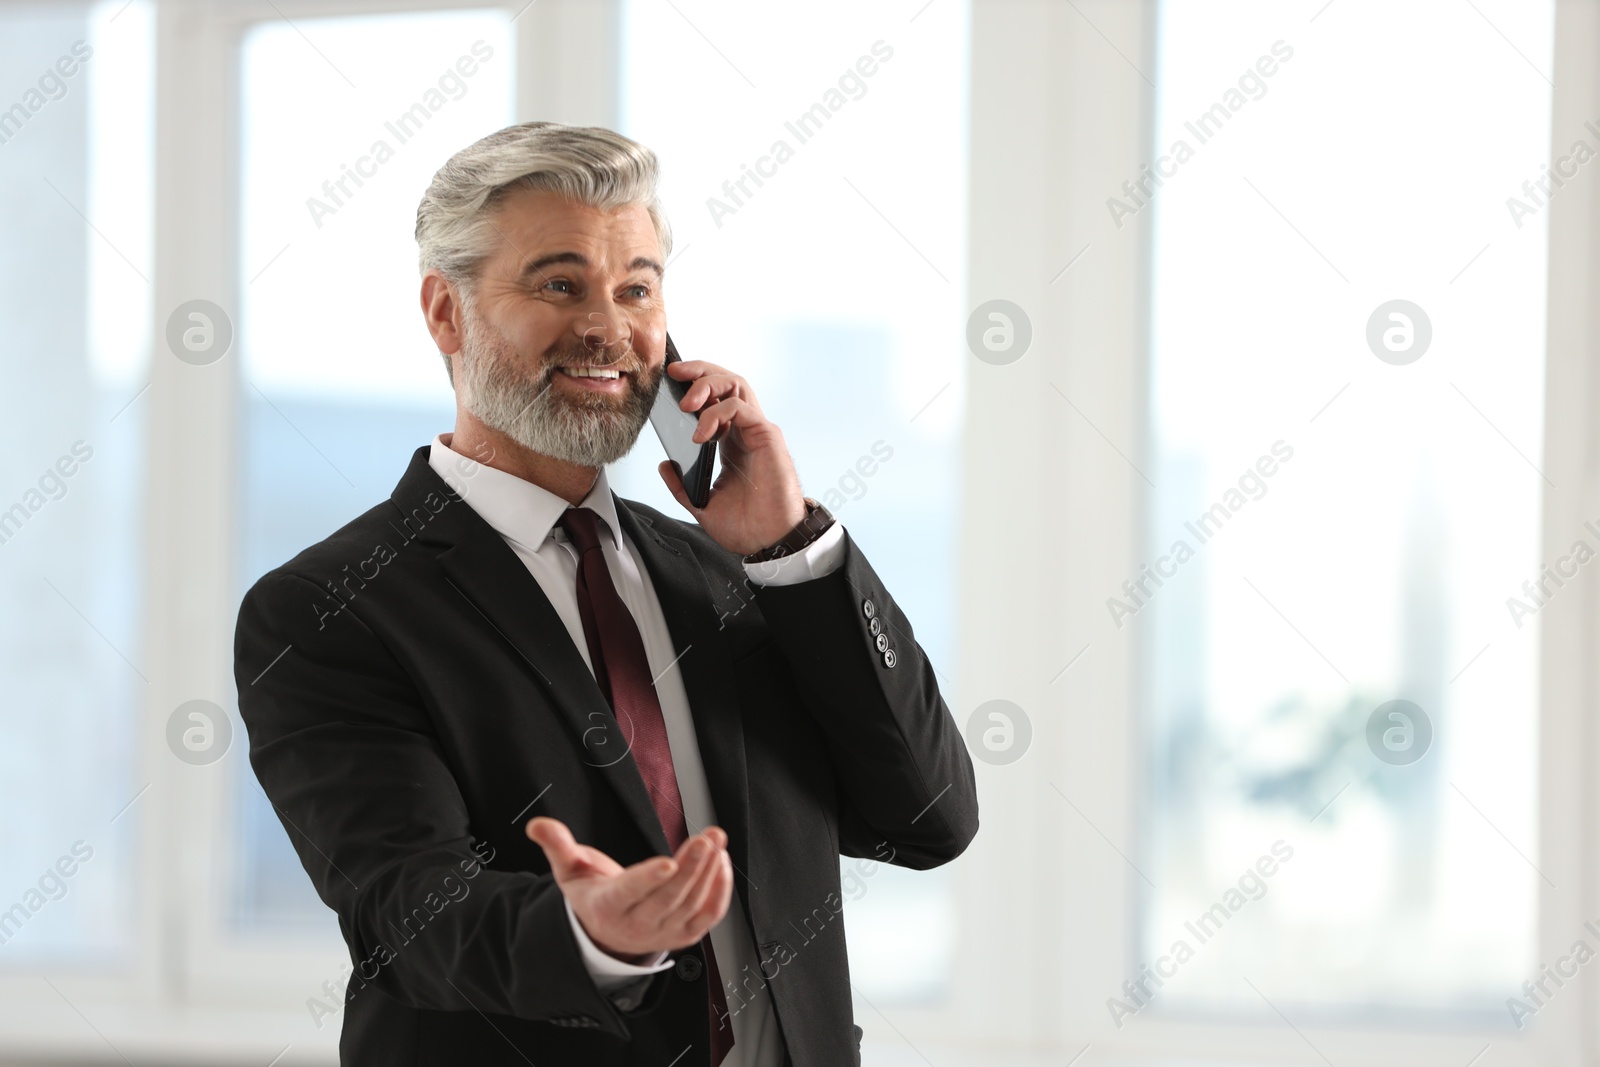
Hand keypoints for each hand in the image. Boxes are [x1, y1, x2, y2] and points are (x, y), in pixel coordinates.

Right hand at [526, 816, 732, 961]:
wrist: (607, 933)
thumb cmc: (591, 895)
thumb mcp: (568, 870)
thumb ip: (557, 845)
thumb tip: (537, 825)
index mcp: (607, 908)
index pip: (629, 893)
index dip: (648, 879)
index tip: (668, 861)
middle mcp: (636, 926)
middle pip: (667, 899)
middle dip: (691, 868)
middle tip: (706, 839)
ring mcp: (663, 933)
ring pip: (691, 905)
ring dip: (709, 872)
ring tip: (716, 840)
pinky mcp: (684, 935)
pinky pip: (709, 916)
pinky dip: (720, 890)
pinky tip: (722, 861)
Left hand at [657, 360, 805, 554]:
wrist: (769, 542)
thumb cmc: (747, 526)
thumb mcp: (702, 504)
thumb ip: (681, 485)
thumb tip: (663, 465)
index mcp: (731, 443)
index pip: (715, 399)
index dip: (694, 385)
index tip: (667, 382)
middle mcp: (745, 431)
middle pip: (726, 382)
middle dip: (698, 370)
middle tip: (673, 372)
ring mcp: (757, 430)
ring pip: (735, 384)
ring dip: (707, 384)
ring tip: (686, 403)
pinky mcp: (766, 435)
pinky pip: (740, 407)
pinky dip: (717, 414)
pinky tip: (701, 434)